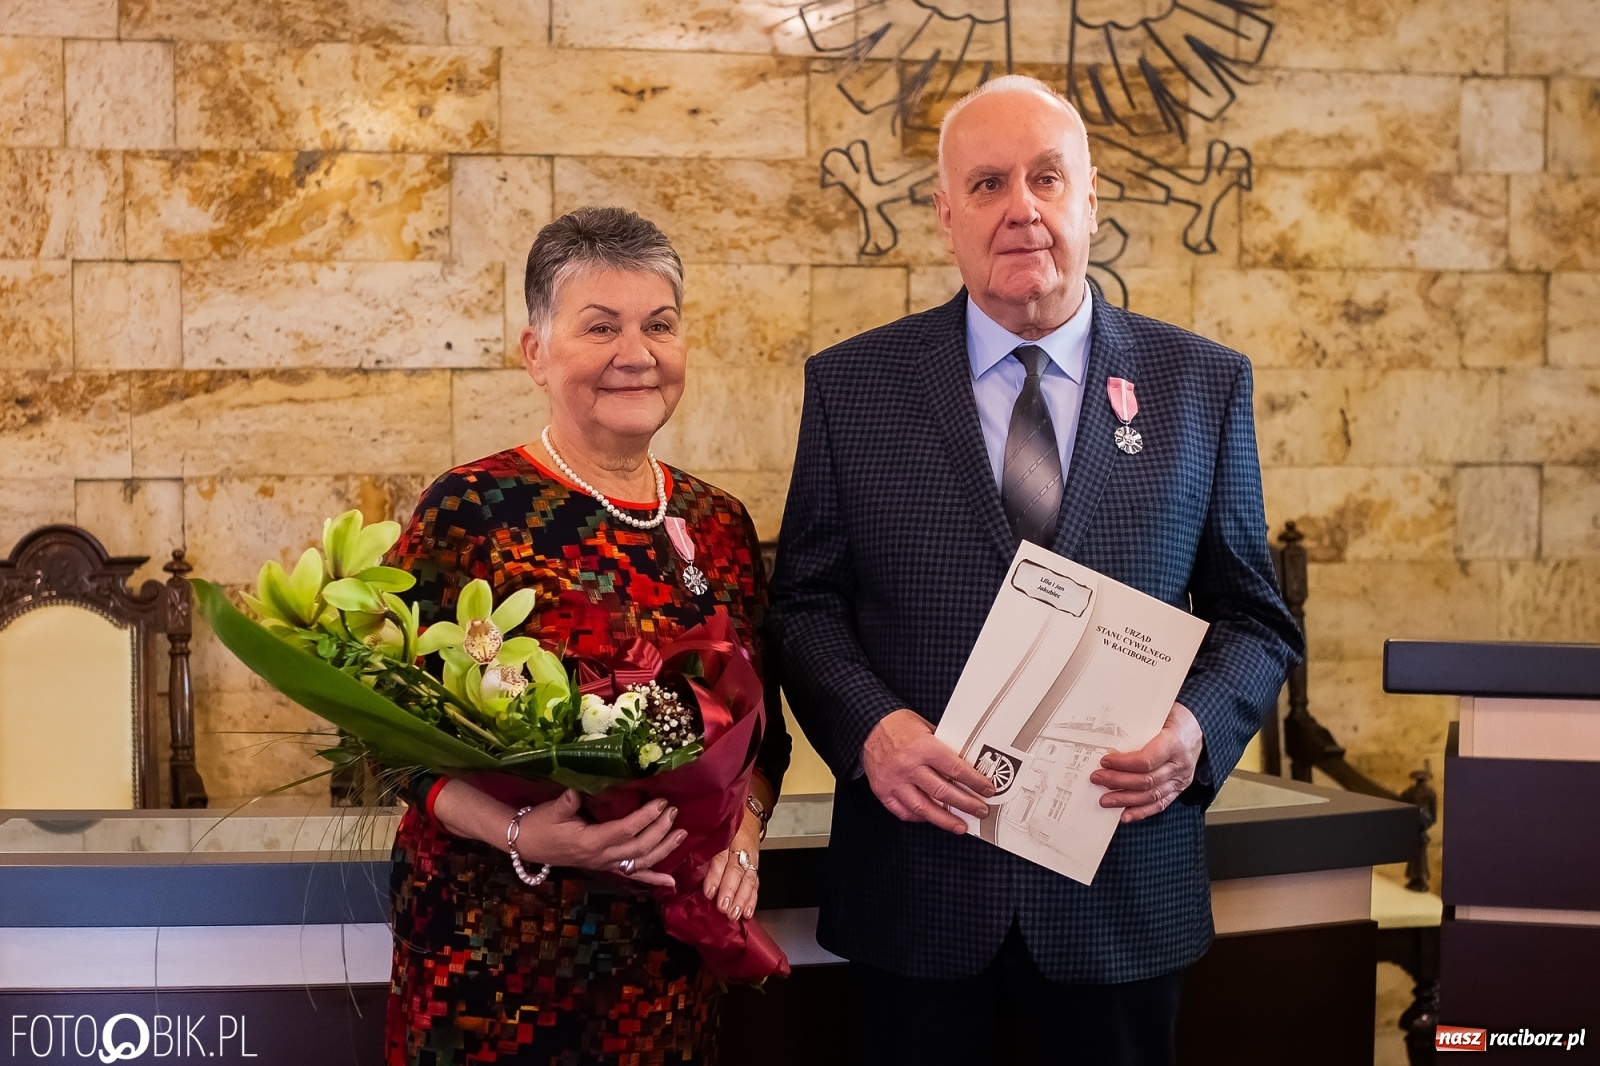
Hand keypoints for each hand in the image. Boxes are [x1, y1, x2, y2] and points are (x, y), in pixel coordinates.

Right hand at [433, 779, 684, 887]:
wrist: (526, 844)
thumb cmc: (540, 824)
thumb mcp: (551, 810)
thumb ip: (566, 802)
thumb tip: (577, 791)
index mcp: (590, 842)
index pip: (624, 830)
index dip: (645, 818)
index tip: (661, 802)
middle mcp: (601, 857)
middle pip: (638, 847)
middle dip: (659, 830)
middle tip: (673, 811)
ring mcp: (605, 864)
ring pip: (641, 862)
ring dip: (663, 850)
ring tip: (681, 834)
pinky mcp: (605, 866)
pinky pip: (633, 875)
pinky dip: (653, 879)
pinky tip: (671, 883)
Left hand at [702, 810, 762, 921]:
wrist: (746, 815)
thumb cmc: (721, 825)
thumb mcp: (709, 831)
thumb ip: (699, 849)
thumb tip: (685, 872)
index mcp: (725, 836)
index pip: (721, 856)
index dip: (716, 875)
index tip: (709, 892)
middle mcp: (740, 846)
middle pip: (737, 870)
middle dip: (731, 891)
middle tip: (724, 909)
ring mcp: (750, 856)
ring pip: (748, 878)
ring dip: (743, 899)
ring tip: (736, 914)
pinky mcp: (755, 865)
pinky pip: (755, 882)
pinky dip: (753, 899)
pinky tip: (748, 912)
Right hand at [861, 709, 994, 833]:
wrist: (868, 725)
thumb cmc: (899, 725)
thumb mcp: (927, 728)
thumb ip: (944, 747)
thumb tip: (967, 765)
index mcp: (923, 747)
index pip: (956, 770)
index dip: (975, 782)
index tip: (987, 790)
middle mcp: (908, 766)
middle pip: (943, 792)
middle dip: (966, 804)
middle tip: (980, 811)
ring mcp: (894, 780)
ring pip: (924, 808)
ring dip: (945, 819)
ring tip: (960, 826)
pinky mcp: (882, 790)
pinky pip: (902, 811)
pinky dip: (917, 817)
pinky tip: (930, 818)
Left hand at [1092, 702, 1203, 822]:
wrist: (1199, 726)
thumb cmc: (1177, 717)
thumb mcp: (1161, 712)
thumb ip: (1139, 723)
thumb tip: (1108, 731)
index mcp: (1174, 742)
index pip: (1147, 760)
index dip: (1123, 764)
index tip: (1105, 761)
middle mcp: (1179, 764)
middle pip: (1146, 780)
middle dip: (1118, 782)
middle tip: (1097, 779)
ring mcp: (1181, 779)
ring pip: (1151, 796)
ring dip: (1125, 800)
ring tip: (1105, 800)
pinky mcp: (1179, 788)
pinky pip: (1160, 804)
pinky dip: (1142, 811)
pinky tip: (1125, 815)